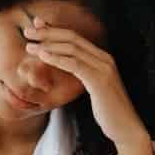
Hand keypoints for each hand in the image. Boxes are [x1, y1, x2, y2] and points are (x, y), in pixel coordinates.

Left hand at [23, 17, 152, 154]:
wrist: (126, 129)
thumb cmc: (108, 112)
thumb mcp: (94, 88)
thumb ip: (83, 75)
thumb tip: (67, 66)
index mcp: (102, 58)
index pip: (76, 37)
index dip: (55, 30)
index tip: (37, 26)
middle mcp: (104, 58)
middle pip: (72, 37)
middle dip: (48, 32)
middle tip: (28, 32)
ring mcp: (104, 68)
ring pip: (72, 48)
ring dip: (48, 45)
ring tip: (30, 46)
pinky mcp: (100, 80)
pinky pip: (75, 64)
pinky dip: (57, 58)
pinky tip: (43, 57)